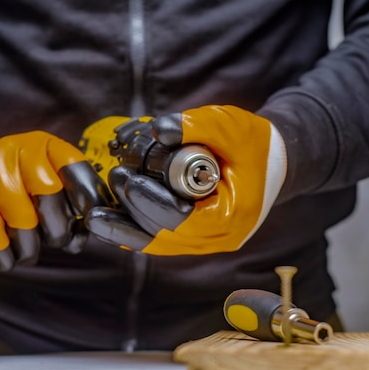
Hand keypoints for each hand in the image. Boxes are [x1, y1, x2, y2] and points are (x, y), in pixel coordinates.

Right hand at [0, 131, 111, 269]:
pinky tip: (1, 250)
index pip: (74, 167)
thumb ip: (71, 209)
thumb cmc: (13, 195)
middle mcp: (15, 150)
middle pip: (50, 197)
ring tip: (22, 245)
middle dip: (56, 230)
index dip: (87, 197)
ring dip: (28, 248)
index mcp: (43, 145)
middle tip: (52, 239)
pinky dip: (4, 256)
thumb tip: (80, 237)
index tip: (89, 219)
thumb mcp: (45, 190)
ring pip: (24, 224)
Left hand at [85, 105, 286, 254]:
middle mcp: (216, 239)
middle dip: (131, 211)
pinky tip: (108, 219)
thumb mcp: (231, 126)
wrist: (275, 161)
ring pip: (156, 243)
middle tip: (113, 179)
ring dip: (124, 229)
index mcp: (230, 218)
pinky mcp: (191, 234)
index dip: (149, 202)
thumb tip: (158, 130)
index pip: (181, 221)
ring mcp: (203, 241)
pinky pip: (157, 237)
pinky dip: (132, 228)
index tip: (126, 180)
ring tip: (93, 215)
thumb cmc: (255, 143)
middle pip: (163, 235)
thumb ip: (196, 126)